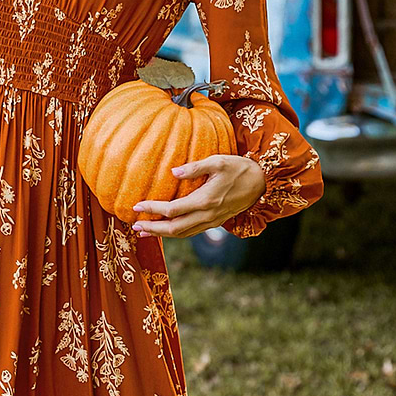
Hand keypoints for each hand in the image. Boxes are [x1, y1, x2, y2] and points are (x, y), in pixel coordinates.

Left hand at [131, 153, 266, 237]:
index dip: (152, 209)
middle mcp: (207, 216)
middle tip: (135, 226)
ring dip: (162, 234)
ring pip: (182, 234)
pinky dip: (175, 233)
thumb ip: (195, 167)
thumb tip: (173, 172)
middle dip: (153, 229)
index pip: (172, 210)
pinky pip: (191, 232)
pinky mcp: (214, 223)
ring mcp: (211, 222)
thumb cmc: (239, 168)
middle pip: (174, 229)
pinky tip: (165, 229)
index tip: (137, 205)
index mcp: (205, 201)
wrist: (261, 183)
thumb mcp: (218, 161)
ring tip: (145, 232)